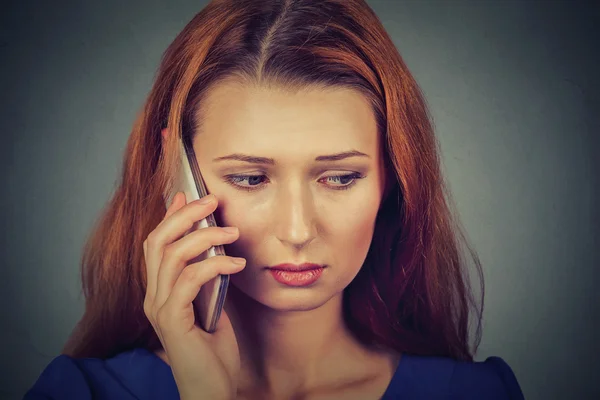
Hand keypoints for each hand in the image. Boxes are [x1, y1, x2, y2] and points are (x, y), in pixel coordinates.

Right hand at [143, 192, 243, 399]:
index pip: (156, 243)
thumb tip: (216, 246)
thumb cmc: (214, 350)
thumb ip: (207, 277)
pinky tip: (236, 263)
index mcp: (160, 290)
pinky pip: (189, 280)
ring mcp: (159, 308)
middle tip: (211, 202)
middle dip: (184, 216)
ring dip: (204, 237)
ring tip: (232, 231)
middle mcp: (153, 296)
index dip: (169, 216)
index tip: (188, 194)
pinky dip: (214, 265)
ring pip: (171, 256)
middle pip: (157, 241)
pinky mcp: (172, 321)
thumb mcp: (212, 304)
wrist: (212, 389)